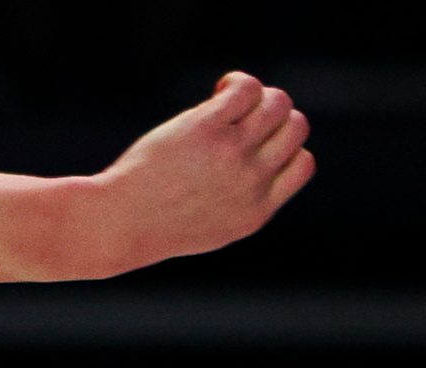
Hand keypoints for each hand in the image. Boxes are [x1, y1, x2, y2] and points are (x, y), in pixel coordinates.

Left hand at [79, 72, 314, 276]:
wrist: (122, 224)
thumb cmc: (158, 225)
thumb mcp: (215, 227)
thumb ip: (244, 201)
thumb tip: (259, 164)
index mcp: (258, 210)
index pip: (303, 163)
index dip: (284, 147)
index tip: (254, 147)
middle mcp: (252, 181)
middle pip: (296, 127)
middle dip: (274, 115)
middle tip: (241, 118)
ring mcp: (233, 153)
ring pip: (278, 102)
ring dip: (259, 94)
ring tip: (228, 102)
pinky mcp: (208, 129)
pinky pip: (246, 88)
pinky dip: (237, 82)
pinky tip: (218, 92)